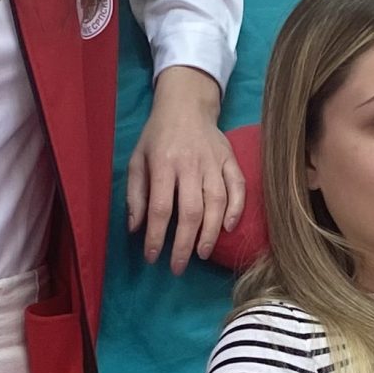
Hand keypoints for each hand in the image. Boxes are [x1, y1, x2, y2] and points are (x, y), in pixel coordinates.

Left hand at [126, 66, 244, 271]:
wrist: (186, 105)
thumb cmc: (157, 136)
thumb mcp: (137, 160)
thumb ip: (135, 194)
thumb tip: (135, 229)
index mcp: (163, 163)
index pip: (161, 207)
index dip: (157, 236)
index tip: (153, 257)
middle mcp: (191, 164)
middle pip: (191, 211)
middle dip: (184, 244)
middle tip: (178, 267)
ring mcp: (214, 162)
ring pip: (217, 202)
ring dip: (211, 233)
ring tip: (202, 253)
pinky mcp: (230, 159)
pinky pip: (238, 187)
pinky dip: (236, 209)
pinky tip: (229, 228)